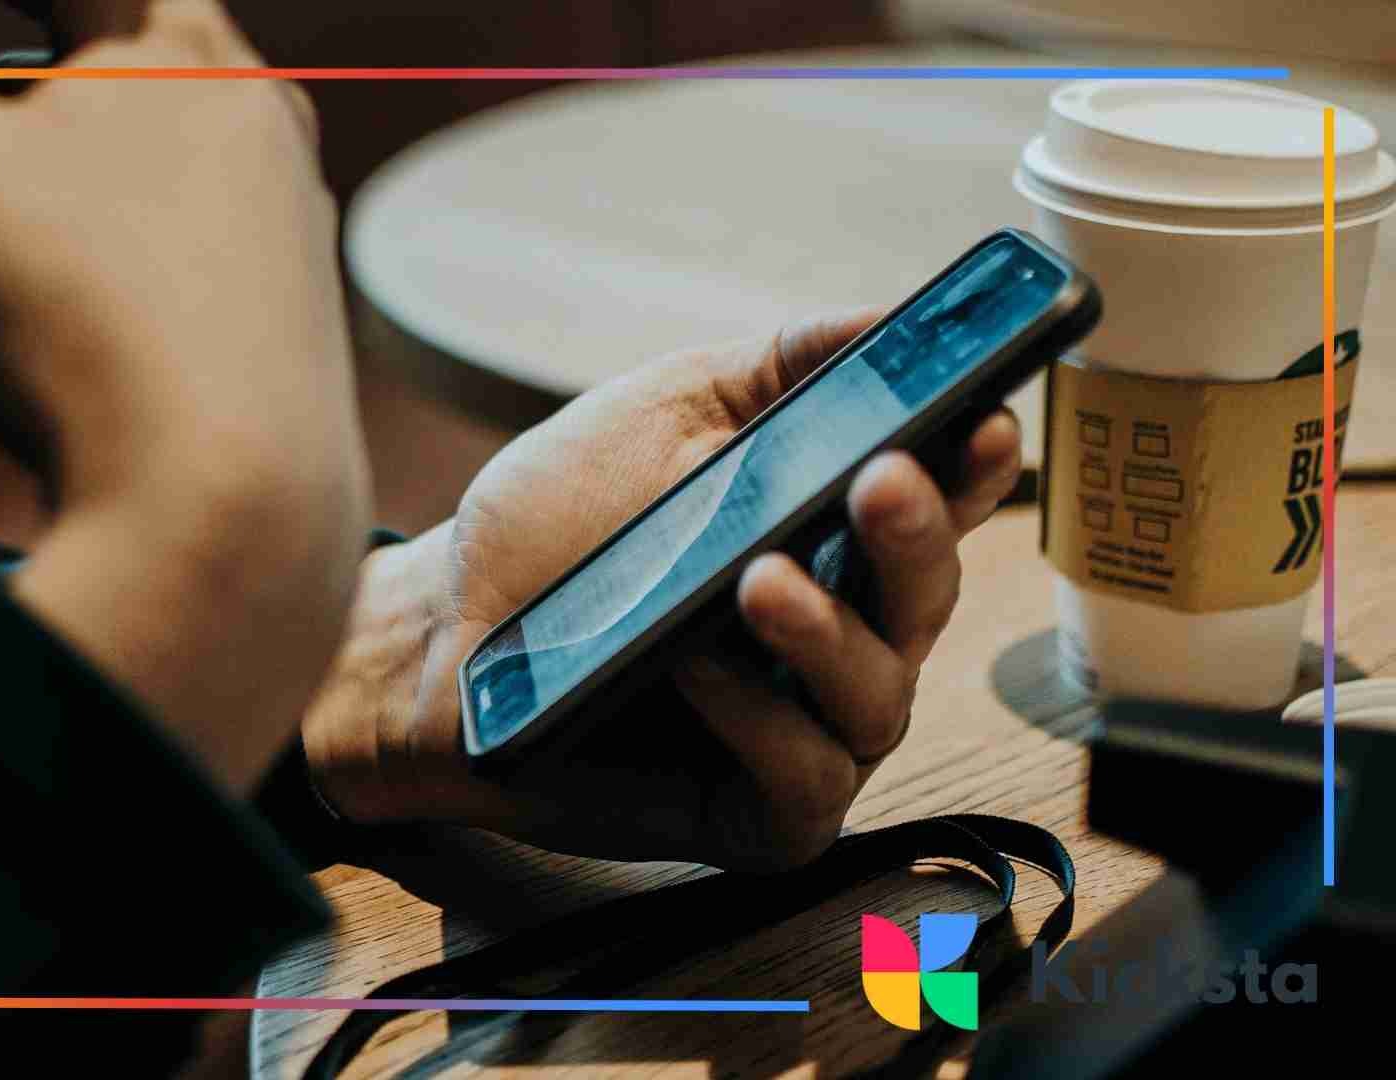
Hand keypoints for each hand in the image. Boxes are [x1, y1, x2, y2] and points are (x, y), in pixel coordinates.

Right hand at [0, 1, 372, 795]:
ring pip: (89, 163)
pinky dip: (56, 261)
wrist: (227, 518)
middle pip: (49, 66)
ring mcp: (277, 210)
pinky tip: (5, 335)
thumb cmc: (82, 323)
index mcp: (179, 33)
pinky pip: (148, 241)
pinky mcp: (278, 306)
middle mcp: (251, 107)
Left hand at [304, 311, 1023, 869]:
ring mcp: (800, 729)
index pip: (936, 504)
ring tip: (758, 579)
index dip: (973, 467)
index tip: (985, 418)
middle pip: (926, 597)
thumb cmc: (558, 521)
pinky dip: (762, 724)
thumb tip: (894, 317)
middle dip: (916, 536)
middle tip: (883, 478)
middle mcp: (836, 636)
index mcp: (831, 536)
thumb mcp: (666, 414)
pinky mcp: (750, 812)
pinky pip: (802, 783)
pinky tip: (698, 664)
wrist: (440, 626)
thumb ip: (781, 369)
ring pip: (878, 698)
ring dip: (830, 635)